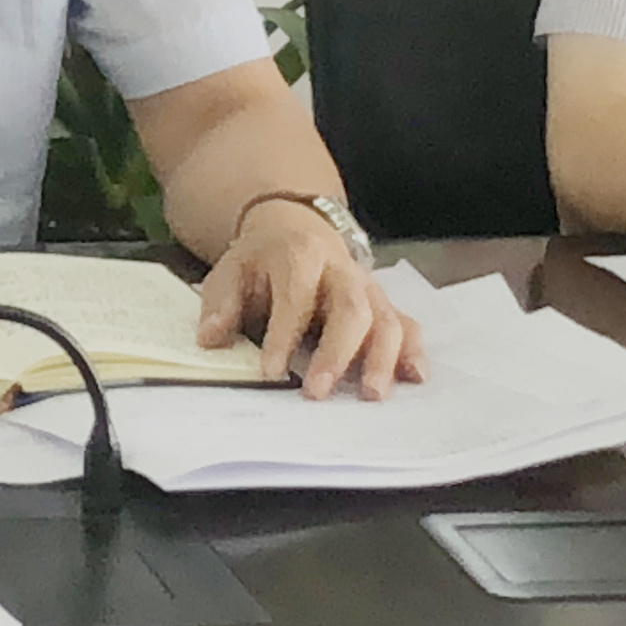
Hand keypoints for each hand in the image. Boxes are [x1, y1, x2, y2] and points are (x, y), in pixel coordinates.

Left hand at [194, 201, 426, 399]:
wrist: (295, 230)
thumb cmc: (263, 261)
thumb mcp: (231, 271)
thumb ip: (220, 304)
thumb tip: (211, 338)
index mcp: (300, 256)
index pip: (296, 297)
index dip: (284, 335)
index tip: (270, 371)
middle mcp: (342, 271)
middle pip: (351, 309)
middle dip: (337, 353)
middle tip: (317, 393)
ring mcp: (368, 288)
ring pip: (386, 319)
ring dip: (382, 358)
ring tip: (371, 394)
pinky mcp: (383, 305)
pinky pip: (407, 325)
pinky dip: (413, 351)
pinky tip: (414, 377)